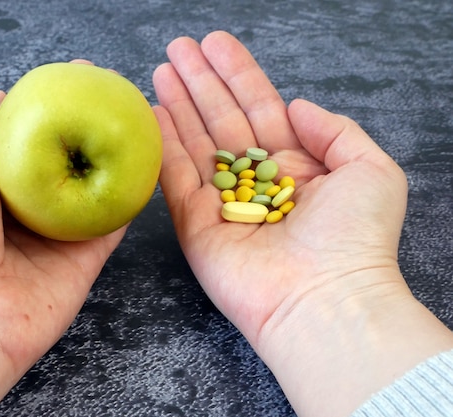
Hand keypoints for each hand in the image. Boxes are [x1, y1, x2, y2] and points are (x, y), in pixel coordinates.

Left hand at [0, 89, 125, 416]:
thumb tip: (0, 94)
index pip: (31, 142)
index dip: (53, 110)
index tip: (77, 76)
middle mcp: (30, 212)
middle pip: (68, 164)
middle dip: (90, 129)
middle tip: (115, 92)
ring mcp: (59, 238)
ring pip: (95, 192)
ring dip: (117, 159)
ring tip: (139, 121)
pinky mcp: (84, 262)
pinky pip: (113, 225)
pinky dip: (130, 198)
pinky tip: (148, 166)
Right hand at [153, 31, 452, 415]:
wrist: (324, 299)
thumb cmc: (355, 239)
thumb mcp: (370, 169)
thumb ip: (335, 130)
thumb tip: (295, 105)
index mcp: (295, 167)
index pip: (260, 108)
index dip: (238, 75)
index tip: (215, 44)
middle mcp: (256, 181)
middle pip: (222, 120)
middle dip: (201, 82)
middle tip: (178, 47)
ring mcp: (223, 203)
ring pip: (195, 142)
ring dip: (178, 104)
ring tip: (162, 68)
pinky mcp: (196, 225)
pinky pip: (176, 176)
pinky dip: (165, 144)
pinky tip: (154, 112)